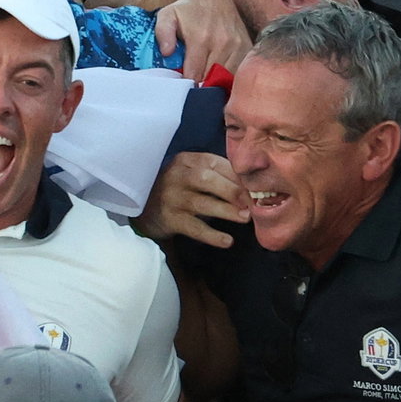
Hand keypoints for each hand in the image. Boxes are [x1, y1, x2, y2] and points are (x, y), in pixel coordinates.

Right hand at [135, 151, 249, 246]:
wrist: (144, 207)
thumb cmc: (178, 188)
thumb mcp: (191, 173)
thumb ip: (216, 175)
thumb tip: (250, 187)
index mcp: (187, 160)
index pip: (216, 163)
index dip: (238, 176)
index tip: (256, 187)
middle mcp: (177, 176)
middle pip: (207, 179)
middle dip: (233, 191)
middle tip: (252, 203)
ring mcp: (171, 198)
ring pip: (202, 203)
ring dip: (227, 211)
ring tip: (246, 218)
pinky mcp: (169, 219)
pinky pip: (194, 228)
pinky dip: (212, 235)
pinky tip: (227, 241)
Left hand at [155, 0, 251, 81]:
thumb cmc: (186, 9)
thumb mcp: (167, 15)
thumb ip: (163, 33)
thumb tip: (167, 53)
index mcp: (201, 38)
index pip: (195, 75)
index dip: (187, 83)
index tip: (182, 84)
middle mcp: (223, 42)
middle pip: (212, 79)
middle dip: (201, 84)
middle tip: (193, 81)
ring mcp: (237, 44)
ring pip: (227, 77)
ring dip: (216, 81)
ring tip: (205, 77)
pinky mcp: (247, 45)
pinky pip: (238, 70)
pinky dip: (229, 74)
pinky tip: (219, 71)